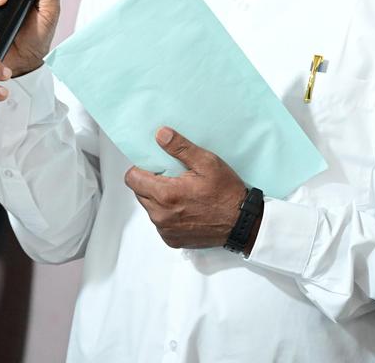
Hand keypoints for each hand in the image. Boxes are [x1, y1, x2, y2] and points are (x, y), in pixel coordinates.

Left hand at [124, 127, 250, 249]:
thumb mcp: (207, 163)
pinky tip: (185, 209)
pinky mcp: (172, 240)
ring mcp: (166, 230)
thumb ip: (180, 147)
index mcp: (166, 194)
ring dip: (158, 200)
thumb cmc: (226, 193)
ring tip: (181, 194)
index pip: (132, 178)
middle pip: (139, 193)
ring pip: (149, 209)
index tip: (156, 167)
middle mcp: (161, 215)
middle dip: (150, 184)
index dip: (141, 169)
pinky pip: (160, 223)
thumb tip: (160, 134)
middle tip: (172, 179)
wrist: (242, 223)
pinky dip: (168, 215)